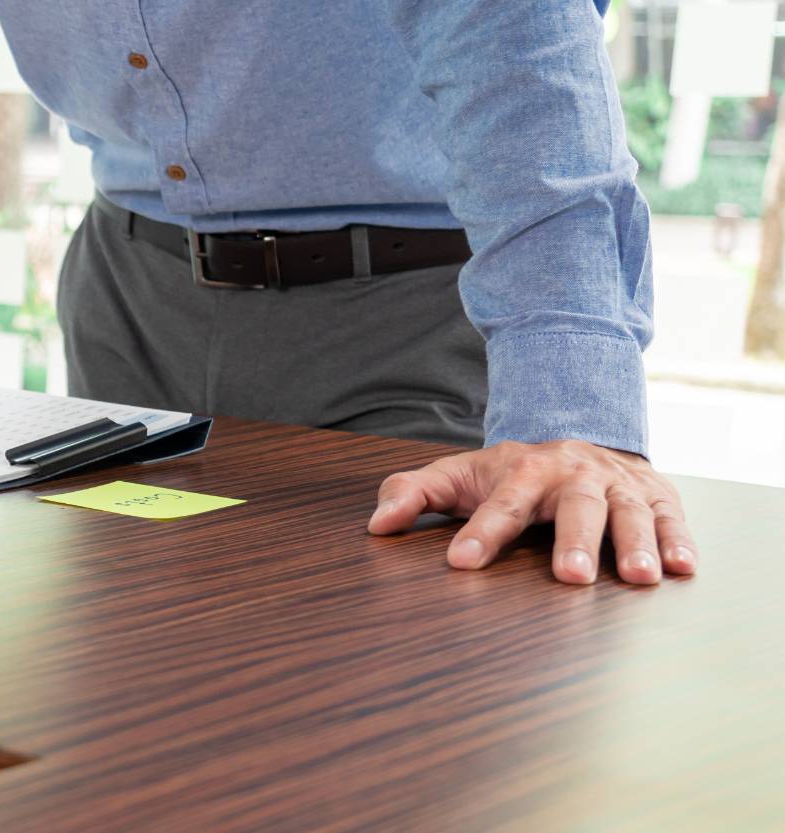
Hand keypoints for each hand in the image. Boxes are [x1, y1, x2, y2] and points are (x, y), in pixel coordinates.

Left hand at [367, 439, 695, 584]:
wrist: (575, 443)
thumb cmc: (510, 475)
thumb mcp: (457, 477)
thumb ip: (412, 493)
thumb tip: (377, 524)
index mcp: (524, 470)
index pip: (499, 503)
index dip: (481, 531)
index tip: (461, 561)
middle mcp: (575, 474)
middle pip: (576, 506)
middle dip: (574, 540)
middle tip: (569, 578)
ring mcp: (619, 483)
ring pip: (630, 511)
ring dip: (636, 544)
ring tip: (641, 578)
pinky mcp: (657, 494)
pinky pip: (671, 516)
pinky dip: (679, 539)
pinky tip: (682, 568)